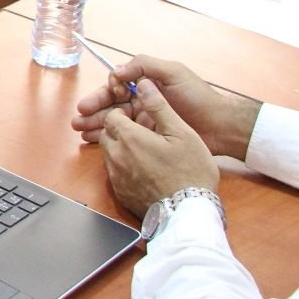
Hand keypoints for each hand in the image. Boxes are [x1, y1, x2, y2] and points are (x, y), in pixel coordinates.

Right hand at [74, 55, 260, 158]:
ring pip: (112, 120)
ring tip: (79, 129)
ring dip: (94, 123)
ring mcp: (143, 121)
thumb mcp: (174, 72)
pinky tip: (91, 139)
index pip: (118, 84)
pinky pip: (121, 136)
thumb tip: (117, 71)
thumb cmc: (198, 98)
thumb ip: (145, 66)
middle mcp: (141, 101)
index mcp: (146, 84)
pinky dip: (104, 137)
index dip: (109, 89)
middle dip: (93, 108)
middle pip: (110, 103)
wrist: (219, 128)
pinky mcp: (147, 139)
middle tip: (79, 116)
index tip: (110, 93)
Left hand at [96, 78, 220, 216]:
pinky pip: (115, 173)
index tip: (137, 117)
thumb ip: (159, 107)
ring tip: (144, 151)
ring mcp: (116, 176)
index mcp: (129, 138)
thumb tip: (144, 85)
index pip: (112, 115)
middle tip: (141, 132)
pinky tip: (144, 170)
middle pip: (108, 134)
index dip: (124, 113)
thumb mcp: (181, 133)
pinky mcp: (120, 193)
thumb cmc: (190, 172)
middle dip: (119, 129)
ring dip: (121, 148)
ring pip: (110, 153)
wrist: (189, 213)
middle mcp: (116, 156)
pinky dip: (124, 167)